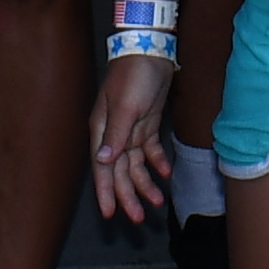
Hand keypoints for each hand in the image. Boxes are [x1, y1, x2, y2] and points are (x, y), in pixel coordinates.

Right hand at [87, 50, 178, 226]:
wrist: (151, 49)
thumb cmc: (133, 76)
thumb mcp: (125, 107)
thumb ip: (115, 136)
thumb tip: (103, 162)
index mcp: (102, 131)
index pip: (103, 169)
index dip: (106, 192)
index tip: (110, 215)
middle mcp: (114, 135)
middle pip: (120, 173)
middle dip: (128, 196)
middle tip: (139, 219)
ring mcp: (131, 130)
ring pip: (136, 166)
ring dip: (145, 184)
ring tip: (158, 202)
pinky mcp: (147, 124)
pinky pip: (150, 151)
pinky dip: (157, 163)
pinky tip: (166, 175)